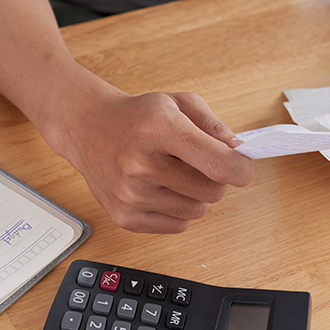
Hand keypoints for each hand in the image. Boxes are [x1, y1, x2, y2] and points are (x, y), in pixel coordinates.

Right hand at [45, 92, 253, 232]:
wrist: (88, 129)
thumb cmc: (137, 117)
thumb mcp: (178, 104)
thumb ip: (214, 127)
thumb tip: (240, 154)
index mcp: (159, 128)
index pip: (218, 164)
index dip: (241, 169)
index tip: (242, 167)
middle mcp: (141, 164)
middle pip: (213, 192)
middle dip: (215, 179)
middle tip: (198, 165)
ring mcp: (131, 194)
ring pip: (198, 211)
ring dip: (194, 195)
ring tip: (173, 175)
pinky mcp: (125, 217)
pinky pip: (178, 226)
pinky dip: (177, 210)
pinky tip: (160, 189)